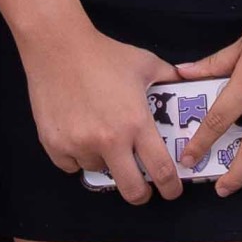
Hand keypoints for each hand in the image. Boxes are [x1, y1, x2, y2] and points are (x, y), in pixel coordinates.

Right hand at [18, 19, 189, 205]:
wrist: (57, 47)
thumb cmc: (104, 54)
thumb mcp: (146, 64)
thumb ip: (169, 79)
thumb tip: (186, 85)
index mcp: (136, 123)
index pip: (160, 170)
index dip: (171, 187)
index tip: (172, 191)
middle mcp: (109, 141)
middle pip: (131, 190)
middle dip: (141, 194)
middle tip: (141, 188)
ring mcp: (79, 145)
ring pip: (98, 171)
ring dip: (104, 162)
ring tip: (102, 138)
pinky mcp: (55, 145)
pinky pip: (71, 165)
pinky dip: (77, 156)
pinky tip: (79, 134)